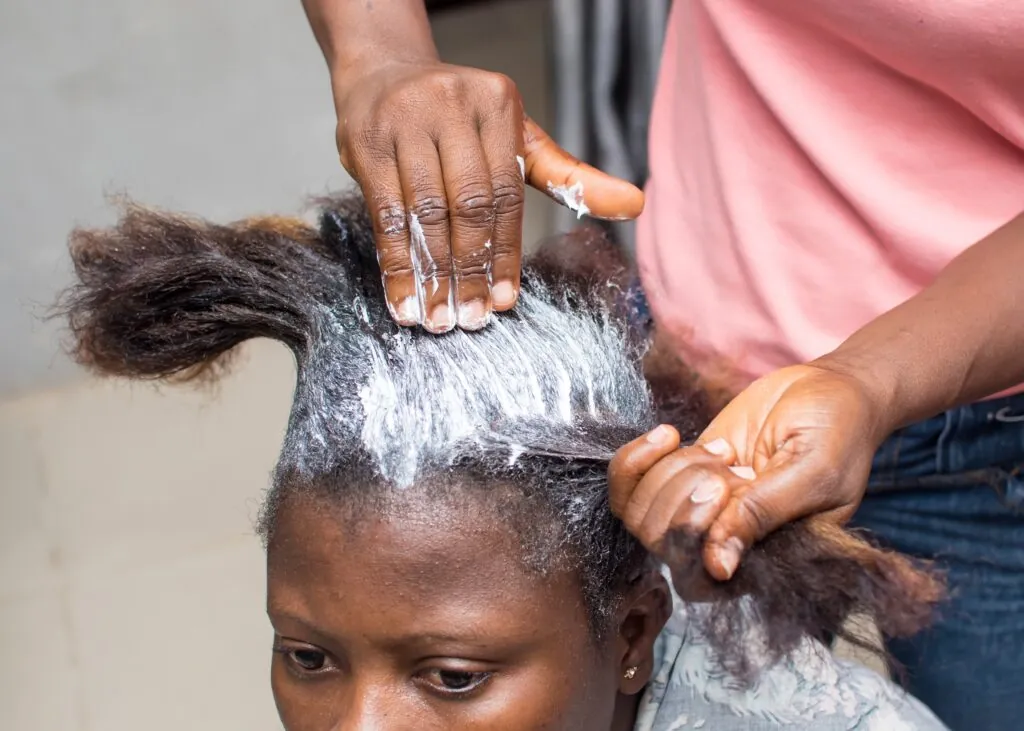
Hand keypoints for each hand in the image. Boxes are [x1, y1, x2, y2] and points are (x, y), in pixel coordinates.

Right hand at [332, 59, 644, 332]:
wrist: (385, 73)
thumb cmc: (460, 118)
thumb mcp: (517, 138)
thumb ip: (570, 176)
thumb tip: (636, 204)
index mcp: (499, 104)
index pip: (507, 191)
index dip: (507, 252)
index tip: (504, 301)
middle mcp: (452, 105)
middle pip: (467, 203)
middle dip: (470, 267)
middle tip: (471, 318)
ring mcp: (405, 121)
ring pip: (425, 212)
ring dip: (432, 273)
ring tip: (439, 319)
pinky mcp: (365, 141)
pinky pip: (385, 213)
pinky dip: (396, 262)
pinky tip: (403, 299)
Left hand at [609, 363, 892, 582]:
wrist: (827, 389)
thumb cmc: (838, 433)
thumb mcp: (812, 472)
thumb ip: (763, 515)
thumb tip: (719, 568)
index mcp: (765, 561)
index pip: (697, 581)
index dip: (691, 536)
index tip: (723, 484)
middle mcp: (722, 543)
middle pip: (660, 544)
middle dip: (683, 495)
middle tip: (729, 463)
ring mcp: (695, 508)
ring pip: (639, 513)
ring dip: (669, 472)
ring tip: (718, 451)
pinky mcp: (677, 474)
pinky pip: (628, 483)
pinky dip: (636, 458)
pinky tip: (670, 435)